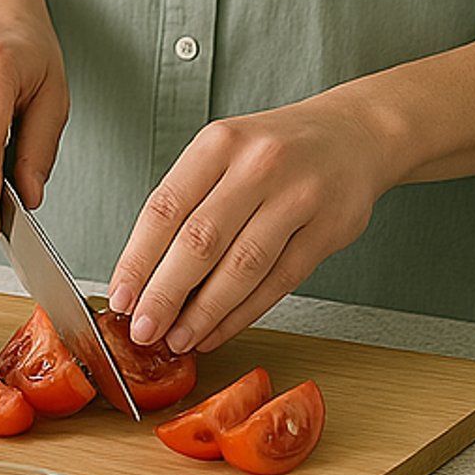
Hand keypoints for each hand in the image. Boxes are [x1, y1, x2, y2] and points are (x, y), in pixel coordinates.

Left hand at [106, 92, 396, 352]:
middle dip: (165, 293)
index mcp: (219, 143)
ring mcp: (297, 197)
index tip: (121, 296)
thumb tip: (146, 271)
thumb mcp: (225, 151)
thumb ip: (189, 201)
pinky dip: (243, 314)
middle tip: (143, 330)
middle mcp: (257, 165)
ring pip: (242, 267)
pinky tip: (218, 330)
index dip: (138, 258)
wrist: (353, 134)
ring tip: (179, 339)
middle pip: (200, 240)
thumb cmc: (276, 149)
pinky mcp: (327, 230)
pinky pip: (279, 282)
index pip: (166, 207)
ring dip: (205, 313)